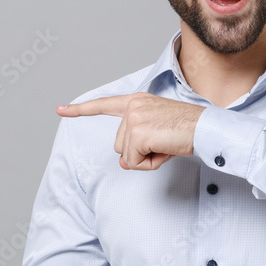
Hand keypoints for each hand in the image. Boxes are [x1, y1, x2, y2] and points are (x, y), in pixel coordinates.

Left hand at [57, 93, 204, 169]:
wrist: (205, 129)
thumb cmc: (186, 131)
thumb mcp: (156, 134)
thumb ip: (135, 144)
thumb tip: (123, 163)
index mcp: (136, 101)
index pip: (103, 105)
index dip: (80, 110)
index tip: (60, 110)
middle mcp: (132, 106)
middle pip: (119, 145)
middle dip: (140, 151)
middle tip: (164, 142)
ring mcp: (133, 119)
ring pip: (126, 156)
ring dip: (146, 158)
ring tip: (166, 145)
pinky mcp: (138, 133)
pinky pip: (134, 162)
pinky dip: (150, 164)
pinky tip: (165, 150)